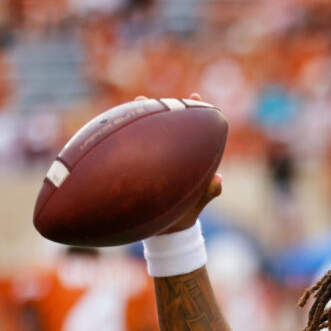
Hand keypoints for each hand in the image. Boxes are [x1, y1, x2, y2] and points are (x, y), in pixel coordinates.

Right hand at [135, 93, 222, 233]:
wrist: (167, 233)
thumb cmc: (185, 216)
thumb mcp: (197, 204)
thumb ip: (210, 192)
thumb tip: (218, 180)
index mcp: (189, 161)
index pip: (193, 132)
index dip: (196, 113)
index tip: (196, 97)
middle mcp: (170, 158)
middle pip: (166, 128)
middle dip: (159, 110)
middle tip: (147, 98)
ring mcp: (152, 164)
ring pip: (146, 137)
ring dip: (139, 120)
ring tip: (132, 105)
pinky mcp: (138, 172)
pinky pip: (130, 155)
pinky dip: (123, 144)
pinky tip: (111, 131)